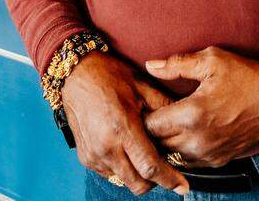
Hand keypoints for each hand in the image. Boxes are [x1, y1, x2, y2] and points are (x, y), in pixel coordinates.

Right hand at [61, 51, 189, 195]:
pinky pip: (110, 173)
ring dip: (138, 174)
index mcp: (122, 127)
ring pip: (124, 181)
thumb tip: (184, 123)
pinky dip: (122, 168)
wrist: (75, 73)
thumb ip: (164, 106)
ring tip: (142, 152)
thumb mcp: (141, 85)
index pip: (150, 166)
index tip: (182, 186)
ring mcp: (94, 154)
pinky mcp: (86, 157)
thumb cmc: (108, 75)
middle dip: (155, 181)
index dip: (169, 180)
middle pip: (138, 183)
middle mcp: (106, 146)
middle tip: (164, 166)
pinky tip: (125, 149)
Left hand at [142, 46, 258, 167]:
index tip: (142, 103)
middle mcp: (198, 140)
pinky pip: (188, 162)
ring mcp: (208, 153)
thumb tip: (150, 66)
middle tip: (149, 113)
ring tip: (164, 123)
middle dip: (150, 130)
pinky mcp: (218, 160)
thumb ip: (177, 64)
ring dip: (164, 142)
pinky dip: (181, 150)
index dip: (142, 114)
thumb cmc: (245, 76)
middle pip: (156, 144)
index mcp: (192, 114)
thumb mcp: (211, 61)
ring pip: (171, 156)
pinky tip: (182, 133)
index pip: (150, 125)